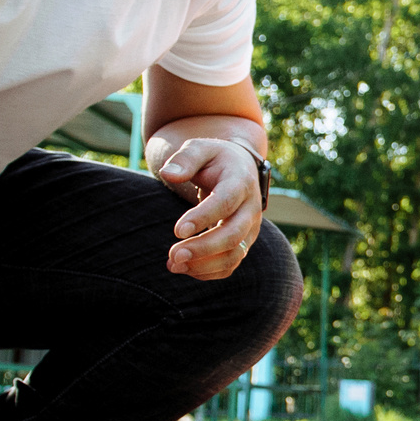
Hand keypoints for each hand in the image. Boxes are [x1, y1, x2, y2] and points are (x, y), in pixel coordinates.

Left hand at [153, 137, 264, 279]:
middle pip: (233, 235)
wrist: (238, 170)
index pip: (225, 203)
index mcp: (240, 181)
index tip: (177, 230)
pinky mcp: (244, 243)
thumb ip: (185, 159)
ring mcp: (250, 228)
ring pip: (234, 255)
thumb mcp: (200, 148)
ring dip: (203, 265)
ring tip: (173, 264)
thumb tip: (169, 174)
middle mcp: (251, 208)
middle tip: (173, 255)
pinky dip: (208, 272)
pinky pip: (230, 265)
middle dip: (203, 248)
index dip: (203, 218)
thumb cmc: (214, 159)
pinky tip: (184, 268)